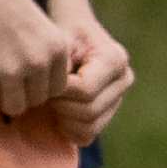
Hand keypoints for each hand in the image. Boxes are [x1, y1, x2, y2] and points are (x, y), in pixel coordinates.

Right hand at [0, 0, 71, 119]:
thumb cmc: (7, 8)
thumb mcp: (45, 29)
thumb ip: (50, 57)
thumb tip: (51, 93)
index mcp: (57, 51)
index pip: (57, 90)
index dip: (40, 86)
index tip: (25, 77)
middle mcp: (38, 64)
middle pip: (36, 102)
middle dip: (21, 94)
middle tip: (4, 79)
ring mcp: (10, 72)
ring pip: (13, 108)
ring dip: (1, 100)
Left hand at [51, 23, 135, 144]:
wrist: (72, 32)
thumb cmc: (60, 33)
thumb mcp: (58, 39)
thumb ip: (59, 65)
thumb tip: (55, 92)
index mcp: (115, 59)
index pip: (85, 90)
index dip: (58, 91)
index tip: (41, 81)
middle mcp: (125, 79)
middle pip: (89, 111)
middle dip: (60, 104)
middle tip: (43, 92)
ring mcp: (120, 97)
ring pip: (89, 126)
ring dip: (62, 117)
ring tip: (51, 100)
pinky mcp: (110, 112)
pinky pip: (88, 135)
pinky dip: (69, 129)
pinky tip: (58, 113)